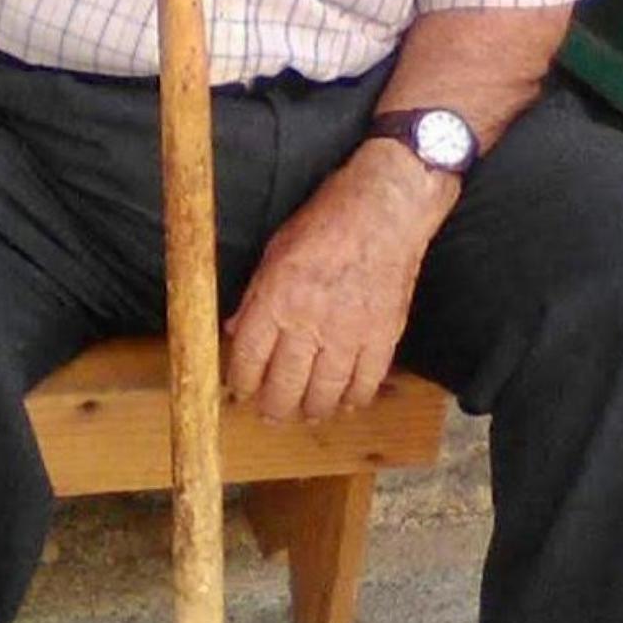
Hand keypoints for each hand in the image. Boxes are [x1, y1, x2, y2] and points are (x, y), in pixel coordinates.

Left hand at [224, 144, 455, 422]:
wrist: (386, 209)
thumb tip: (236, 330)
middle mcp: (309, 322)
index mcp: (277, 297)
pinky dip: (353, 399)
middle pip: (284, 387)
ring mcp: (349, 334)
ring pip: (324, 394)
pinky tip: (345, 400)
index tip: (240, 391)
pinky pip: (365, 384)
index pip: (249, 358)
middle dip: (273, 407)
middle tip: (270, 413)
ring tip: (305, 413)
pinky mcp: (383, 337)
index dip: (241, 383)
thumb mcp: (277, 249)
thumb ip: (256, 295)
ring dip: (311, 410)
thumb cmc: (328, 218)